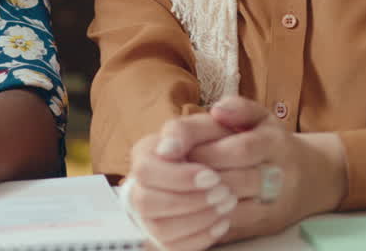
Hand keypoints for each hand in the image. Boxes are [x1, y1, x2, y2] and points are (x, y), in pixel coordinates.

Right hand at [123, 112, 239, 250]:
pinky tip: (222, 222)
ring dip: (198, 220)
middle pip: (147, 203)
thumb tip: (167, 149)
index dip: (179, 177)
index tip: (212, 176)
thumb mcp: (201, 127)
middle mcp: (139, 186)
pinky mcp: (164, 236)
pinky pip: (174, 246)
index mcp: (143, 155)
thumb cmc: (210, 143)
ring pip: (160, 229)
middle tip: (224, 192)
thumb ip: (183, 130)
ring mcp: (149, 214)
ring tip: (227, 205)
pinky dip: (201, 237)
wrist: (222, 164)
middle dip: (189, 201)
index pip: (145, 171)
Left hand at [187, 97, 346, 244]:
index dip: (204, 151)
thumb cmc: (273, 142)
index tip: (171, 149)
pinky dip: (207, 221)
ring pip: (232, 208)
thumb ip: (238, 107)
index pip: (238, 149)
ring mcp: (274, 204)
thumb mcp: (261, 116)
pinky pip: (233, 228)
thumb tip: (217, 109)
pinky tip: (186, 211)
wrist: (313, 178)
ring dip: (197, 201)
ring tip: (171, 190)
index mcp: (274, 142)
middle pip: (232, 180)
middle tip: (165, 171)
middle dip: (193, 176)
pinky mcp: (266, 225)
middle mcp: (279, 174)